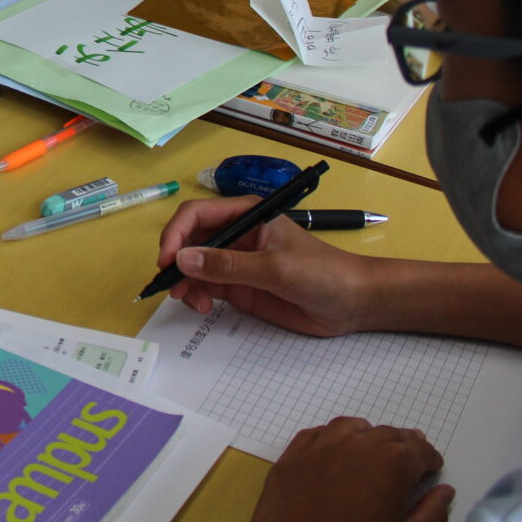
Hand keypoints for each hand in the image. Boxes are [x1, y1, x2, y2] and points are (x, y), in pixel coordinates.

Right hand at [156, 196, 371, 336]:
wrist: (353, 304)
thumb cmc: (322, 273)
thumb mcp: (275, 268)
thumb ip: (228, 266)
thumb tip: (182, 260)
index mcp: (246, 215)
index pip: (197, 214)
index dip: (176, 234)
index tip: (168, 261)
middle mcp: (235, 234)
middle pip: (189, 239)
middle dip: (176, 261)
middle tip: (173, 287)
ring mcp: (235, 262)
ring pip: (192, 266)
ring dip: (184, 282)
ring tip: (192, 302)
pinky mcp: (238, 287)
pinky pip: (204, 286)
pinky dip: (195, 295)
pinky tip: (203, 307)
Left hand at [230, 418, 451, 521]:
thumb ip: (432, 513)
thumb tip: (444, 491)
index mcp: (393, 462)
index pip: (420, 450)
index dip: (429, 459)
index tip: (431, 468)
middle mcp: (358, 443)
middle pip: (388, 435)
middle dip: (403, 447)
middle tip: (407, 461)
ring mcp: (322, 445)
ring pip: (352, 427)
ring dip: (368, 436)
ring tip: (373, 452)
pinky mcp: (294, 453)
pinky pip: (318, 434)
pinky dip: (332, 439)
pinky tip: (336, 453)